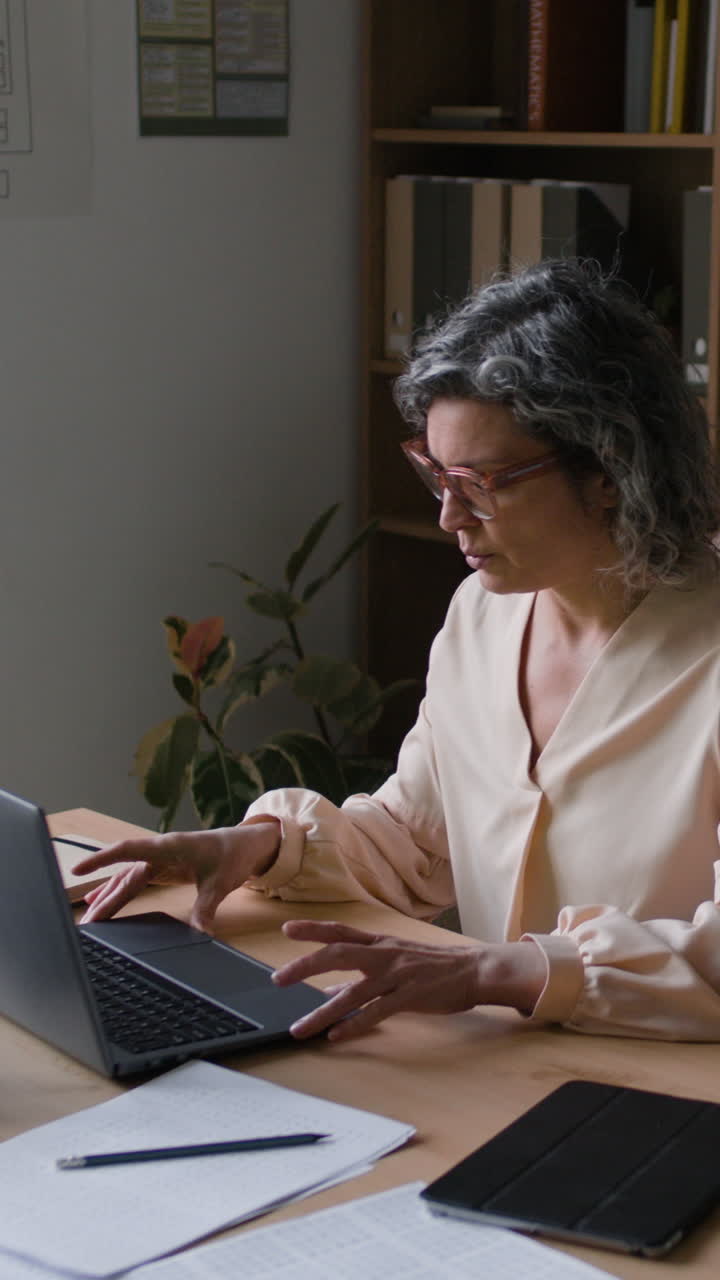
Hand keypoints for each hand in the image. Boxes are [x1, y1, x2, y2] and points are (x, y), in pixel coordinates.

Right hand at [74, 820, 280, 931]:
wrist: (247, 844)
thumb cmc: (233, 855)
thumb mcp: (221, 883)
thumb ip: (207, 908)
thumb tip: (201, 934)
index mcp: (168, 847)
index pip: (127, 851)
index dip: (101, 859)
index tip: (78, 869)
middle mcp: (159, 851)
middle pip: (124, 875)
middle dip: (104, 899)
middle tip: (87, 924)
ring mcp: (159, 860)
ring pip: (126, 879)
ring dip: (109, 898)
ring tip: (90, 920)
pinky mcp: (163, 868)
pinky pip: (134, 881)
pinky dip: (117, 891)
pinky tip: (99, 900)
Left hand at [271, 921, 546, 1041]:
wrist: (477, 969)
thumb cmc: (436, 967)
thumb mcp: (397, 962)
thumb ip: (363, 976)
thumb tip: (330, 993)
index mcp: (381, 943)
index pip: (341, 932)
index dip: (313, 929)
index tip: (287, 929)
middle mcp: (385, 954)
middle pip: (338, 954)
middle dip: (305, 966)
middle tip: (279, 979)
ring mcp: (397, 975)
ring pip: (353, 992)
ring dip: (322, 1012)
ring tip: (300, 1028)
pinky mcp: (410, 996)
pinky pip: (376, 1012)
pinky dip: (354, 1024)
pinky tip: (337, 1036)